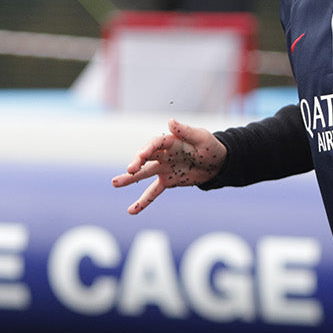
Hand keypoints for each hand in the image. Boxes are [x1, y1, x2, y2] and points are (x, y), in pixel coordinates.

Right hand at [111, 118, 226, 213]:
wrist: (218, 163)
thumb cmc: (210, 147)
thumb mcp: (202, 138)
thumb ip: (186, 131)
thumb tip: (170, 121)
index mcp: (171, 141)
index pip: (156, 144)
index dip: (148, 149)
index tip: (141, 155)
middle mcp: (164, 154)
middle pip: (146, 158)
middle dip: (137, 163)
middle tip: (129, 170)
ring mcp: (164, 168)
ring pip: (144, 174)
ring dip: (130, 179)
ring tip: (115, 183)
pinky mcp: (168, 181)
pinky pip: (153, 192)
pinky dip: (143, 201)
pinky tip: (132, 210)